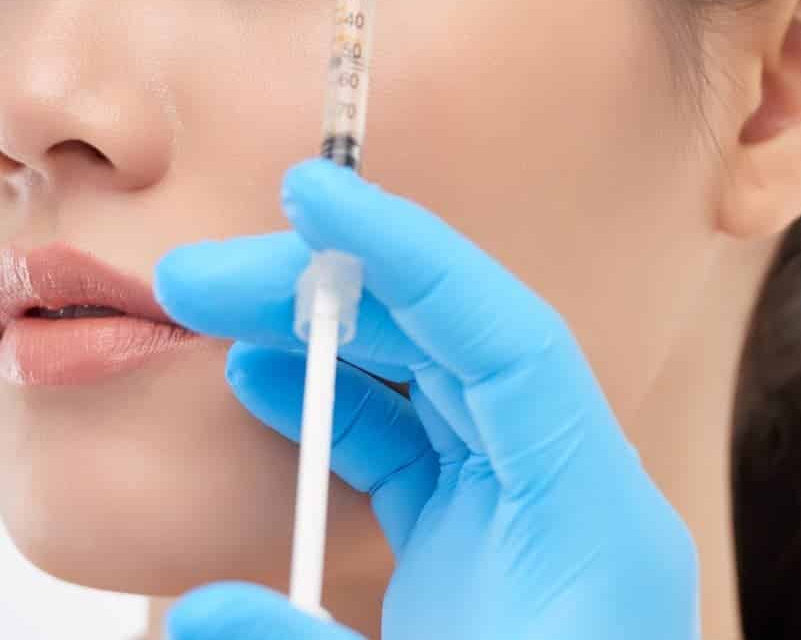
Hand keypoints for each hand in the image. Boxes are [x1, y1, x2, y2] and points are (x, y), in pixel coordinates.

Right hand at [152, 157, 699, 638]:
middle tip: (208, 272)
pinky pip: (418, 454)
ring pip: (435, 392)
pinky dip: (342, 413)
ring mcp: (531, 529)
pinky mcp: (489, 560)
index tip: (316, 202)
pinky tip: (267, 389)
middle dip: (338, 294)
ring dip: (331, 344)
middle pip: (461, 350)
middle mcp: (572, 506)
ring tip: (222, 311)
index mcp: (594, 529)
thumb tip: (206, 613)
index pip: (510, 344)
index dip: (414, 258)